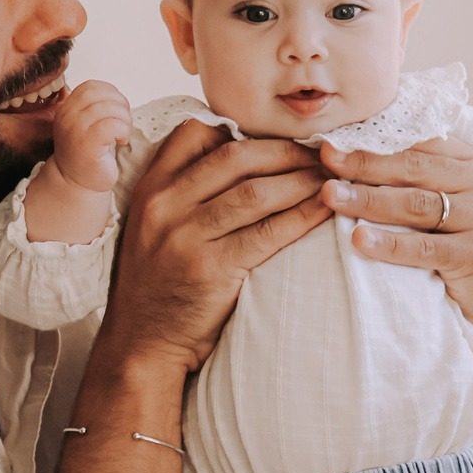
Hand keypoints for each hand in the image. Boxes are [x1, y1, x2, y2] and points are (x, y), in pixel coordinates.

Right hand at [49, 79, 132, 193]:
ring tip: (123, 133)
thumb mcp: (87, 125)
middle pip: (100, 94)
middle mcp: (67, 117)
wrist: (77, 184)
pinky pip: (112, 125)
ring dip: (124, 119)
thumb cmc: (88, 155)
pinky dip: (123, 130)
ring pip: (109, 108)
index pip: (91, 86)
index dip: (110, 93)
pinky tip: (121, 141)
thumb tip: (116, 95)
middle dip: (120, 104)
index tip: (117, 109)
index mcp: (66, 109)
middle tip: (124, 122)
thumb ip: (96, 107)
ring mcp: (75, 130)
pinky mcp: (87, 144)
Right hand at [98, 120, 328, 377]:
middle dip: (285, 151)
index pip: (194, 133)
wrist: (142, 342)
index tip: (278, 138)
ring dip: (301, 180)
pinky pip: (268, 233)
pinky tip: (324, 210)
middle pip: (235, 156)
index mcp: (150, 188)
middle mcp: (164, 206)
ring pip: (255, 192)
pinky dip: (303, 216)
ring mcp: (185, 237)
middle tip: (319, 154)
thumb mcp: (152, 227)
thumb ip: (182, 192)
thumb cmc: (159, 284)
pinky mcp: (211, 270)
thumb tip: (238, 156)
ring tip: (330, 178)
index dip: (242, 130)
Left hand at [321, 139, 472, 377]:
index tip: (336, 141)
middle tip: (325, 160)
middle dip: (365, 163)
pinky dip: (390, 243)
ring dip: (368, 198)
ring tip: (330, 196)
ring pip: (416, 203)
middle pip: (414, 167)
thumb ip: (432, 181)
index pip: (422, 144)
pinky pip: (425, 246)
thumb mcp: (465, 206)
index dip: (377, 141)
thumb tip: (366, 158)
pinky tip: (359, 239)